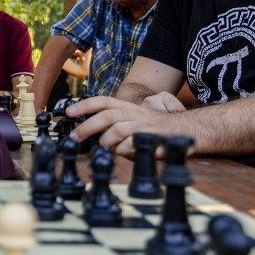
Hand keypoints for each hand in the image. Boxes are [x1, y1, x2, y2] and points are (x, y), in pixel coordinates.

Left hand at [66, 93, 185, 157]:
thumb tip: (91, 132)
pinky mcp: (151, 139)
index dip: (85, 105)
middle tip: (74, 138)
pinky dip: (122, 151)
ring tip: (103, 148)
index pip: (103, 101)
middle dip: (87, 126)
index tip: (68, 112)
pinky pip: (130, 145)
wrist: (187, 131)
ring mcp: (143, 125)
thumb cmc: (156, 128)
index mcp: (128, 107)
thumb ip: (116, 122)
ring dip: (106, 142)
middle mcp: (135, 113)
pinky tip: (123, 153)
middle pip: (106, 116)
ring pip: (117, 130)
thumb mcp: (134, 120)